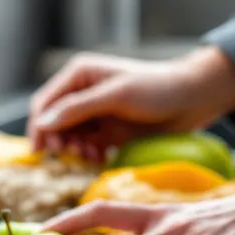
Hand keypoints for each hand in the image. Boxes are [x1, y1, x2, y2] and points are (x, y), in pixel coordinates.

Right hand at [28, 47, 234, 161]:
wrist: (195, 99)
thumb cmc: (158, 88)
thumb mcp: (115, 95)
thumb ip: (78, 108)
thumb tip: (42, 124)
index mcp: (79, 76)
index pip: (45, 103)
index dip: (39, 126)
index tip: (41, 150)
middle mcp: (82, 94)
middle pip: (53, 123)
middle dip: (57, 140)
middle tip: (70, 154)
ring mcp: (95, 114)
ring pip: (68, 138)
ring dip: (73, 150)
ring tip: (88, 157)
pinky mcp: (107, 132)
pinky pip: (86, 147)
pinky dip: (87, 156)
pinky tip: (99, 158)